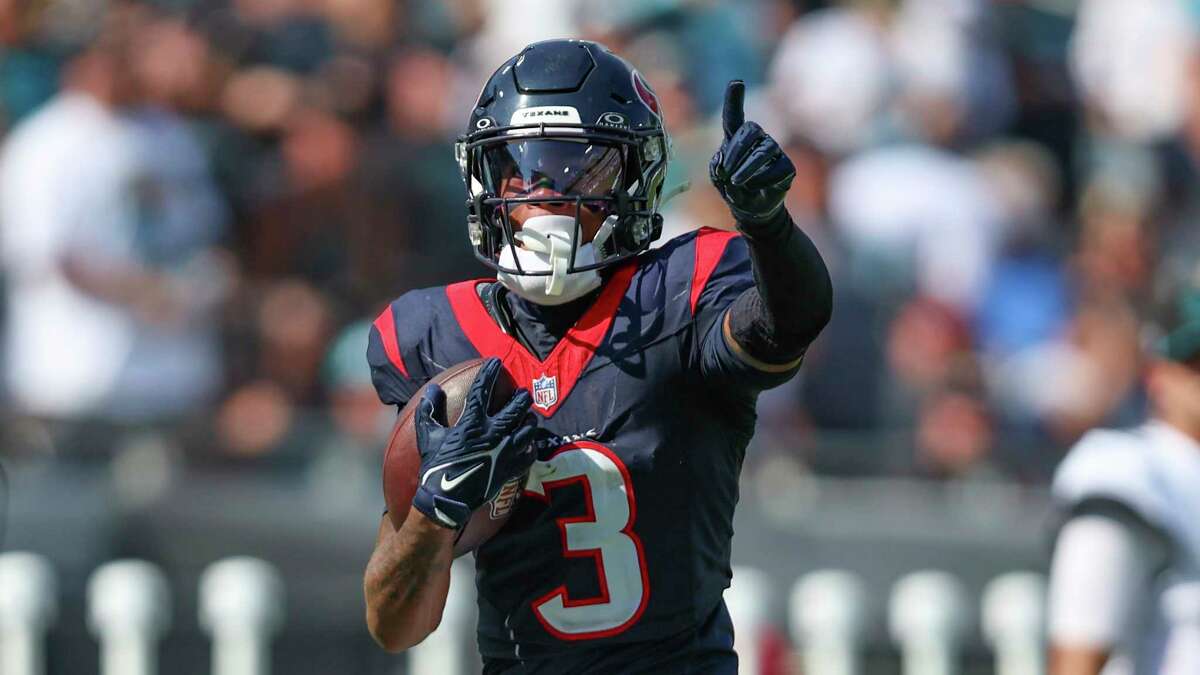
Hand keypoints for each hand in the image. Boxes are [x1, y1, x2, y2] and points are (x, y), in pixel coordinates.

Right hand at [412, 358, 537, 528]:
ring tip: (528, 416)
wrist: (447, 500)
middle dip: (522, 397)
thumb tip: (433, 389)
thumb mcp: (427, 436)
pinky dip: (531, 446)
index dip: (490, 373)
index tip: (496, 363)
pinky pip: (530, 453)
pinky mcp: (511, 469)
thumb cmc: (435, 467)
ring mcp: (505, 452)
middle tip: (522, 393)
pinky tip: (528, 443)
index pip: (483, 390)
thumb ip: (429, 411)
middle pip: (517, 407)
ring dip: (529, 419)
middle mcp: (493, 434)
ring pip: (528, 428)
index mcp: (472, 423)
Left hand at [709, 80, 795, 230]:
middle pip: (751, 130)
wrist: (750, 210)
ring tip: (735, 181)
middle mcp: (758, 140)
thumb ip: (719, 164)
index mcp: (738, 138)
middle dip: (735, 149)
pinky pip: (775, 170)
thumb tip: (732, 164)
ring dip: (746, 167)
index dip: (735, 100)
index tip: (736, 82)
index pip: (735, 117)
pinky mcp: (787, 168)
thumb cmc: (732, 188)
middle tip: (724, 172)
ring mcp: (775, 152)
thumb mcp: (718, 176)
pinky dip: (760, 181)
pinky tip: (753, 189)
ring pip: (764, 150)